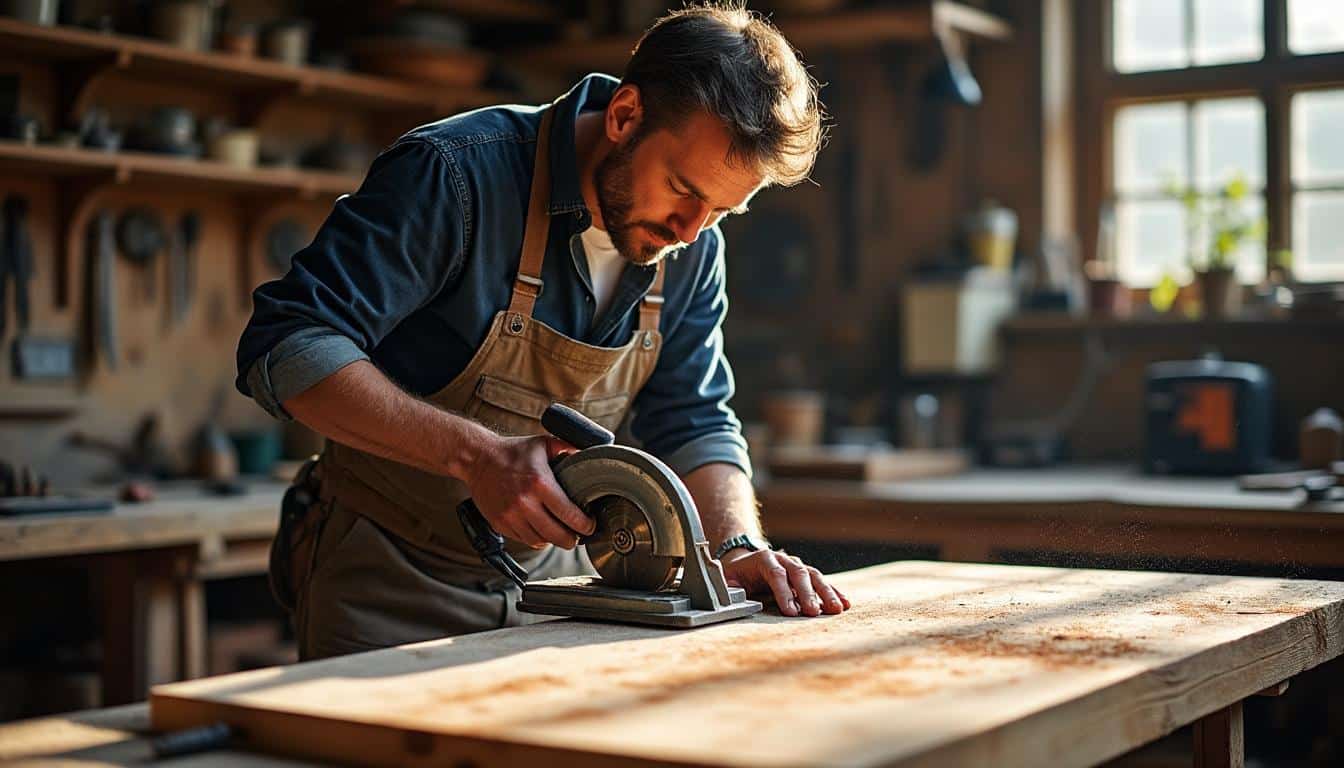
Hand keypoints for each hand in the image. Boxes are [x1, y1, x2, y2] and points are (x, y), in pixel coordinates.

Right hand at [463, 433, 594, 548]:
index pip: (569, 514)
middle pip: (557, 535)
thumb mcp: (543, 444)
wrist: (477, 459)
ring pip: (541, 541)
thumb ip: (568, 448)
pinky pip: (524, 540)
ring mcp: (510, 515)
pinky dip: (536, 539)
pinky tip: (542, 531)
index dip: (585, 525)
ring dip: (553, 540)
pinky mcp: (500, 523)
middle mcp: (525, 502)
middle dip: (572, 540)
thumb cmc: (513, 451)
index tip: (590, 526)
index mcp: (540, 483)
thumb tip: (592, 454)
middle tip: (578, 536)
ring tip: (560, 533)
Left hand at [720, 550, 850, 616]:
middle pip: (798, 574)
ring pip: (814, 576)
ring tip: (836, 609)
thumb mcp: (727, 579)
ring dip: (826, 593)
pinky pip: (822, 581)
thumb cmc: (736, 574)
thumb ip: (728, 588)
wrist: (745, 561)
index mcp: (764, 559)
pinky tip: (845, 603)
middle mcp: (784, 559)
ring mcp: (797, 565)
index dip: (784, 593)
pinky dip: (834, 592)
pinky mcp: (806, 574)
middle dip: (807, 594)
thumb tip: (731, 598)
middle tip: (813, 613)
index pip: (776, 574)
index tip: (791, 612)